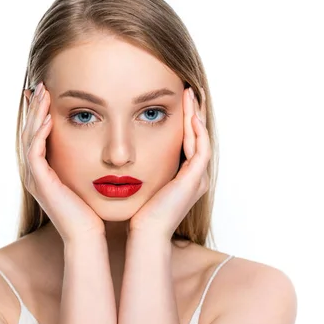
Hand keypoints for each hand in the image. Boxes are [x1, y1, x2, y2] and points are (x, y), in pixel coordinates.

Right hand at [22, 82, 104, 242]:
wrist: (88, 234)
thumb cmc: (92, 208)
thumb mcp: (88, 176)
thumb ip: (87, 158)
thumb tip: (101, 140)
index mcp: (44, 169)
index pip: (36, 133)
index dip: (39, 112)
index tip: (48, 92)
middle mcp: (35, 171)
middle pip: (28, 131)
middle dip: (35, 107)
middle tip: (41, 85)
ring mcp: (35, 177)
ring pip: (28, 138)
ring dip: (35, 114)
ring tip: (43, 94)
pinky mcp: (40, 182)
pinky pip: (34, 152)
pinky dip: (39, 134)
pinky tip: (48, 119)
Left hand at [128, 86, 210, 239]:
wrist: (145, 232)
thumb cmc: (138, 211)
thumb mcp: (140, 182)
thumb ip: (140, 166)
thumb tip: (122, 150)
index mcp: (185, 177)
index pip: (188, 141)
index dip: (184, 120)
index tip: (175, 99)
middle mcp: (196, 176)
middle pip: (198, 136)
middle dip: (193, 112)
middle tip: (187, 90)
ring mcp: (198, 178)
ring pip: (202, 139)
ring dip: (196, 116)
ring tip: (189, 95)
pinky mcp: (195, 180)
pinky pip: (201, 150)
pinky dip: (196, 131)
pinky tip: (189, 115)